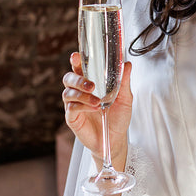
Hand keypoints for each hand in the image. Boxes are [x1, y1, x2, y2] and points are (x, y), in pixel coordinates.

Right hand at [62, 52, 132, 168]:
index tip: (76, 56)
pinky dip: (82, 106)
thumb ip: (124, 81)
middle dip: (77, 79)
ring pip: (68, 93)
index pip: (79, 68)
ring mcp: (74, 104)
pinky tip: (94, 108)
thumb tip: (127, 64)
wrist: (115, 139)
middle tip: (91, 85)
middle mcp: (80, 92)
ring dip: (82, 95)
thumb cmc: (118, 117)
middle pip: (69, 78)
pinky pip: (71, 108)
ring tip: (97, 101)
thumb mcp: (125, 98)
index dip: (76, 61)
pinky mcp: (72, 118)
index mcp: (90, 83)